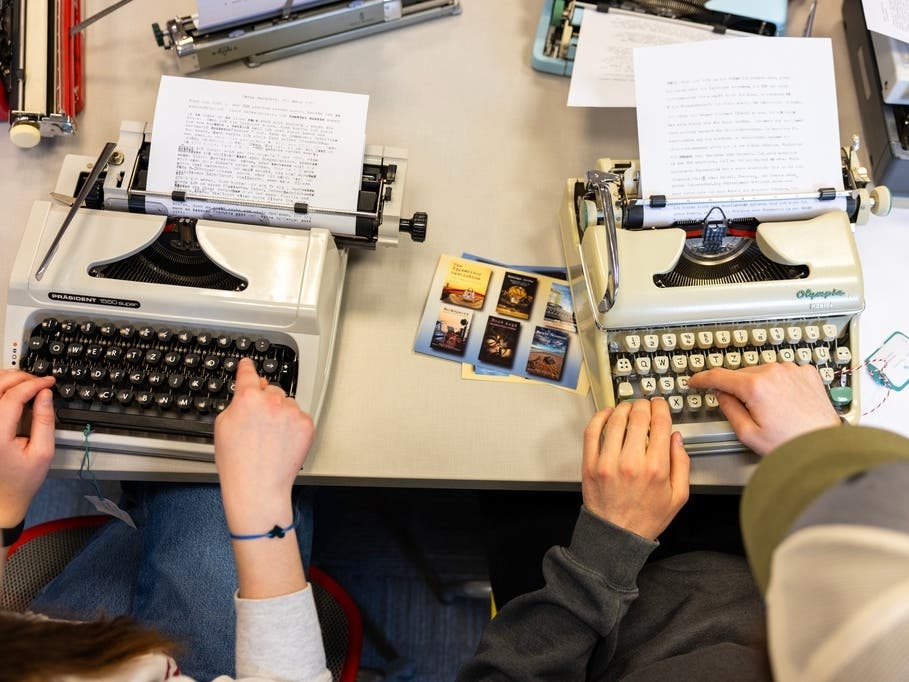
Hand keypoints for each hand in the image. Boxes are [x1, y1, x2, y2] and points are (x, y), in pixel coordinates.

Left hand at [0, 370, 55, 526]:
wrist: (2, 498)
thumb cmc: (21, 480)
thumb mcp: (43, 452)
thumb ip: (45, 420)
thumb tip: (45, 394)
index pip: (13, 397)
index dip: (34, 384)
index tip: (49, 382)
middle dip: (20, 378)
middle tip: (39, 381)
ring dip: (8, 381)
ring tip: (27, 385)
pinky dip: (1, 391)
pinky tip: (12, 393)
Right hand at [214, 358, 314, 533]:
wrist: (258, 486)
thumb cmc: (237, 462)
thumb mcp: (223, 425)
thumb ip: (236, 403)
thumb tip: (247, 394)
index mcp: (248, 398)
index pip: (248, 373)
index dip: (247, 368)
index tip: (248, 364)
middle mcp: (272, 400)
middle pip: (271, 390)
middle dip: (266, 402)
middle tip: (259, 425)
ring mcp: (292, 412)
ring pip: (287, 404)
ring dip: (281, 414)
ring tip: (271, 438)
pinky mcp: (307, 424)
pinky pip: (300, 417)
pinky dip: (293, 426)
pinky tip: (282, 442)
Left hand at [581, 398, 689, 540]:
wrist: (616, 535)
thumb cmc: (646, 517)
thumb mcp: (678, 496)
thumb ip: (682, 464)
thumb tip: (676, 438)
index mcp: (655, 468)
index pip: (659, 424)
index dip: (660, 408)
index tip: (660, 405)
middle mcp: (631, 462)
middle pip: (637, 417)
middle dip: (643, 405)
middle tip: (645, 405)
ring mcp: (607, 462)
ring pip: (615, 420)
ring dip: (623, 408)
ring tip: (628, 408)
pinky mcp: (590, 464)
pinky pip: (592, 431)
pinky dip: (600, 417)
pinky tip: (607, 414)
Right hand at [687, 363, 839, 455]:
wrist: (824, 446)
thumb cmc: (790, 444)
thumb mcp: (748, 434)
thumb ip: (729, 409)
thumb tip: (722, 394)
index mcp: (755, 386)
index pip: (719, 376)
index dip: (702, 378)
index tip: (695, 381)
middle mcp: (774, 372)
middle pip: (742, 374)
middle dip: (738, 389)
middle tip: (745, 411)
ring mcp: (792, 370)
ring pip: (763, 372)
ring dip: (759, 385)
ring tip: (770, 411)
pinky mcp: (807, 373)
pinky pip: (783, 373)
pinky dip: (779, 383)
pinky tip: (784, 402)